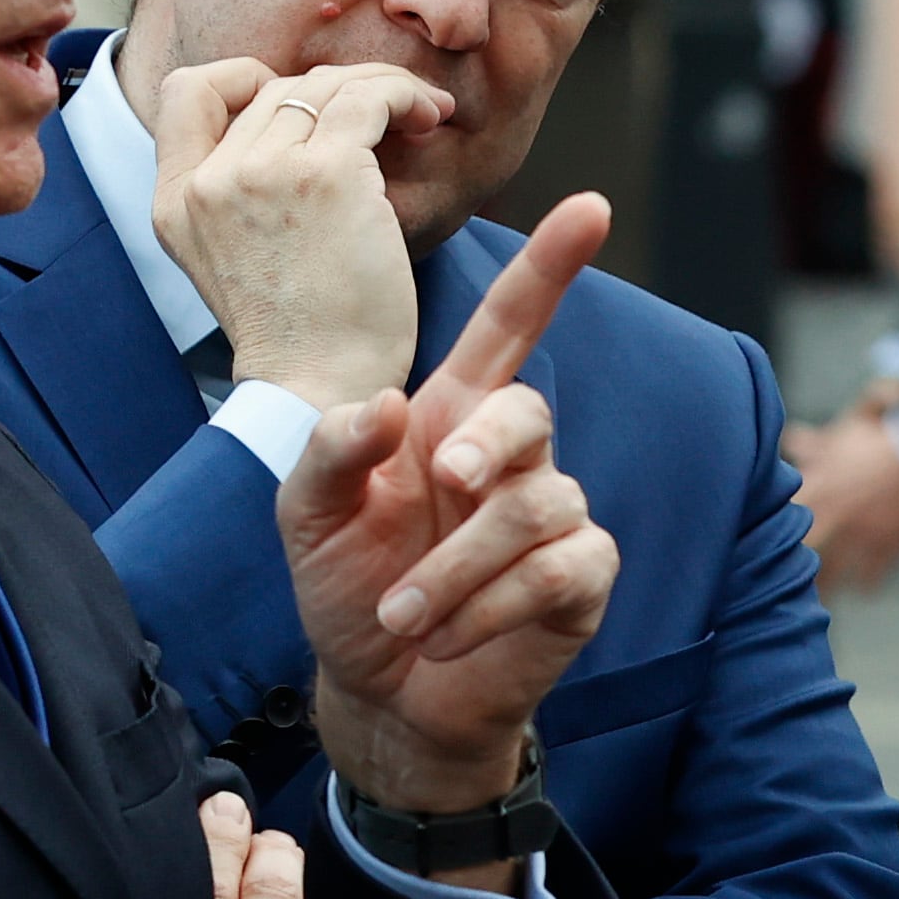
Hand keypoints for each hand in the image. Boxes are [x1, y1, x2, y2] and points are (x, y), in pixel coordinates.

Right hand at [151, 57, 443, 411]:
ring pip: (324, 87)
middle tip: (384, 109)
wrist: (320, 387)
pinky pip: (368, 101)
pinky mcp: (326, 174)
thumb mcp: (229, 260)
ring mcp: (264, 173)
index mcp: (175, 203)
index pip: (183, 93)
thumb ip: (238, 196)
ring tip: (419, 110)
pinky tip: (428, 117)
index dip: (241, 78)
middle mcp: (211, 181)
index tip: (297, 100)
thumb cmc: (300, 335)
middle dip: (335, 89)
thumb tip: (295, 122)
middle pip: (272, 88)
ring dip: (381, 87)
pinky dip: (403, 96)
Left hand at [283, 192, 618, 839]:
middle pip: (529, 411)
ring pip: (538, 504)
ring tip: (404, 613)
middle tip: (439, 482)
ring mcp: (554, 517)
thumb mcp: (306, 515)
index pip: (509, 327)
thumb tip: (385, 407)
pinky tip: (447, 637)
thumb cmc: (349, 587)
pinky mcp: (581, 581)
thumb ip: (330, 450)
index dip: (550, 268)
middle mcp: (509, 458)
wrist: (380, 692)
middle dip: (484, 446)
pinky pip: (558, 569)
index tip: (592, 206)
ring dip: (457, 566)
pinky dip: (490, 607)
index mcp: (449, 417)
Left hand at [781, 398, 898, 596]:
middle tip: (786, 586)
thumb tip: (793, 437)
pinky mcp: (886, 546)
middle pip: (804, 553)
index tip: (769, 549)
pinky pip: (870, 577)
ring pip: (832, 571)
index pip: (786, 520)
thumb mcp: (847, 436)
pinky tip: (865, 589)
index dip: (776, 535)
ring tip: (822, 600)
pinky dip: (867, 585)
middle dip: (794, 570)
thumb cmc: (884, 441)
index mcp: (819, 487)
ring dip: (827, 586)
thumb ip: (817, 443)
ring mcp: (860, 533)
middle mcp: (834, 514)